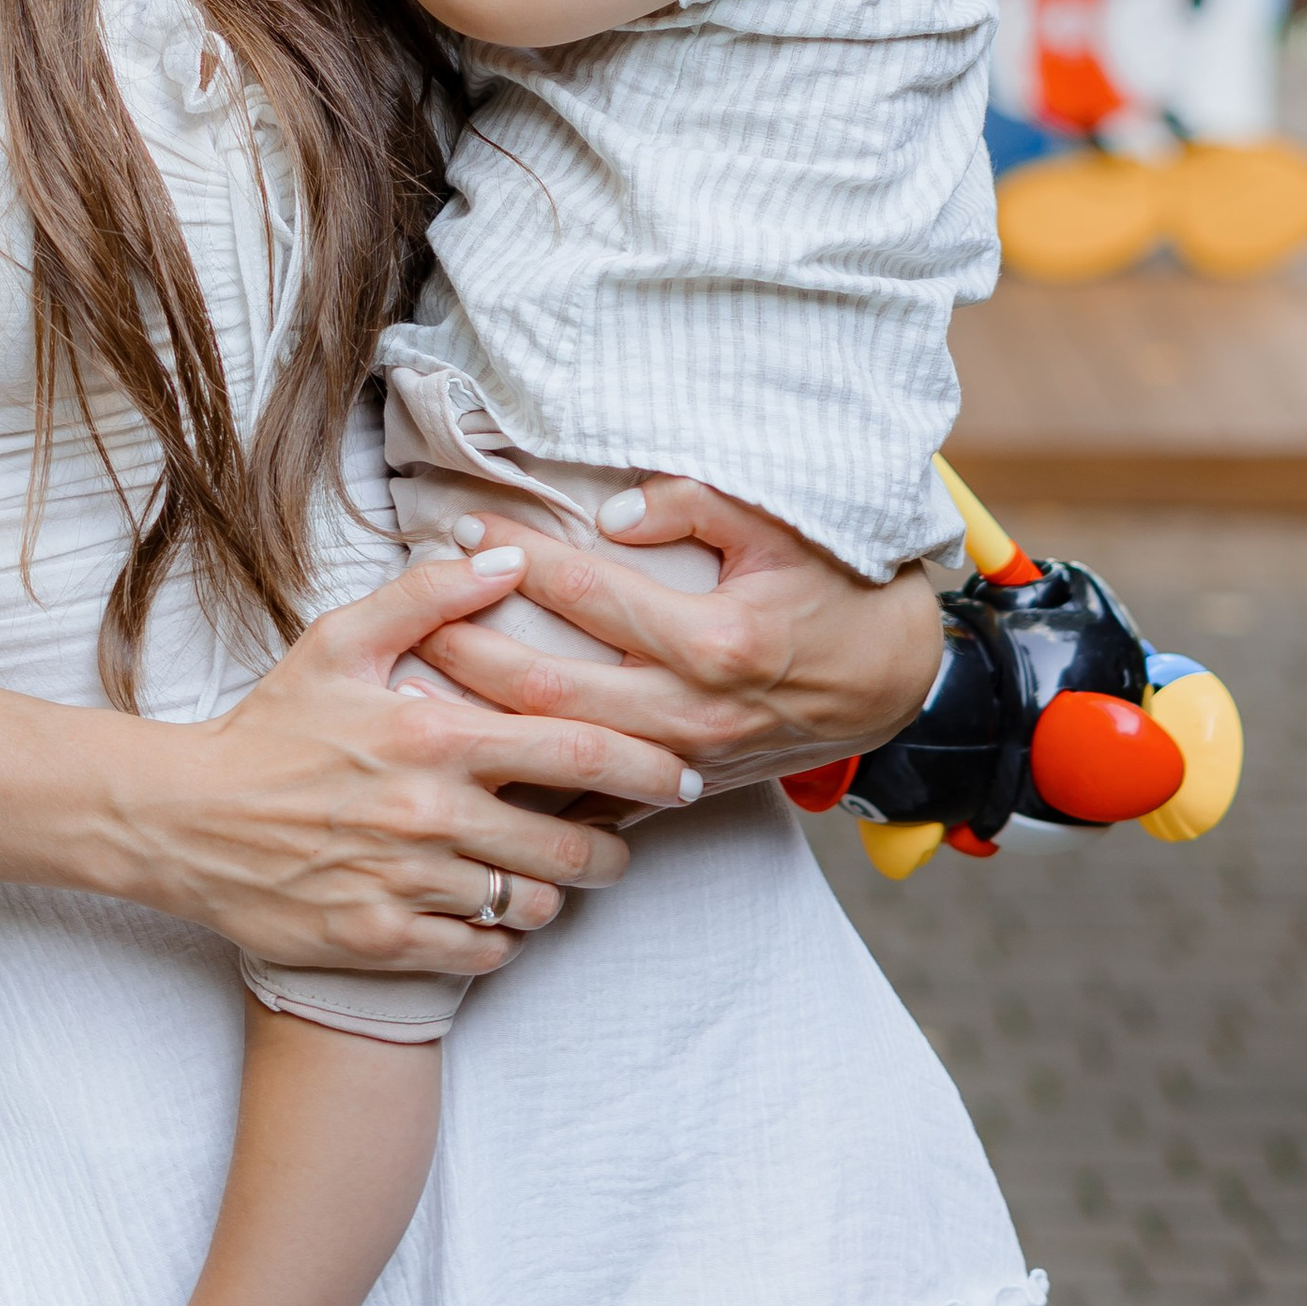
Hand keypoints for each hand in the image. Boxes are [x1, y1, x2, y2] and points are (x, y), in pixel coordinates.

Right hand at [125, 546, 702, 979]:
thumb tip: (509, 555)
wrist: (185, 819)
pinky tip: (494, 916)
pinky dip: (503, 940)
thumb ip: (430, 595)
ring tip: (553, 877)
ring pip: (534, 905)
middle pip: (574, 844)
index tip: (681, 774)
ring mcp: (409, 884)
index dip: (649, 766)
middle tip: (621, 841)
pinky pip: (483, 953)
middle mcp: (432, 814)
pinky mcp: (383, 940)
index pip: (580, 748)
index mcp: (435, 735)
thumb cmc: (270, 727)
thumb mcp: (340, 641)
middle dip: (615, 846)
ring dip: (556, 894)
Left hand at [417, 479, 941, 794]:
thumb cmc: (841, 589)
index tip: (462, 524)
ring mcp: (682, 762)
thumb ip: (698, 504)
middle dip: (464, 641)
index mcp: (714, 640)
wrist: (896, 683)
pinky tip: (464, 757)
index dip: (517, 554)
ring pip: (552, 751)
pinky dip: (521, 781)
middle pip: (543, 686)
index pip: (586, 591)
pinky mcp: (679, 792)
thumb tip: (611, 511)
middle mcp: (690, 712)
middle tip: (411, 599)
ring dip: (477, 714)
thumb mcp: (786, 527)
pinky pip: (586, 801)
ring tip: (412, 675)